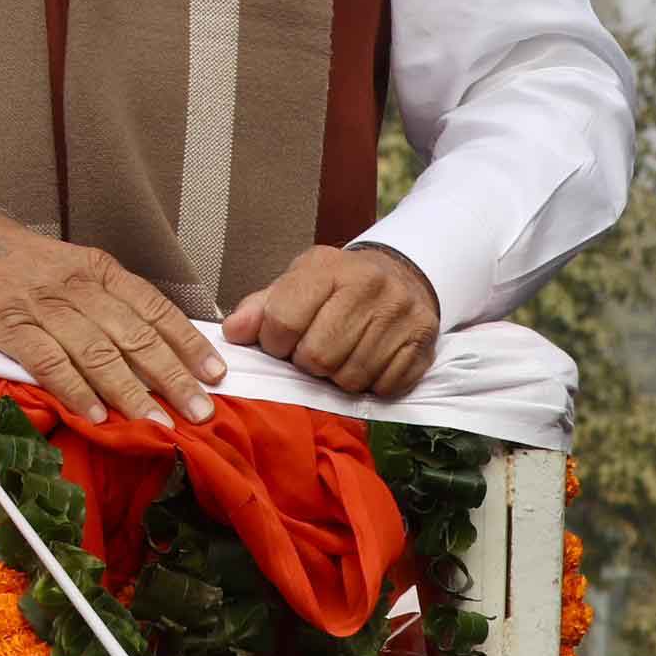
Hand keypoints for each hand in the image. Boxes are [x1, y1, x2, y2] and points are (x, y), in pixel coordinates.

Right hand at [0, 189, 220, 427]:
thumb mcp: (62, 265)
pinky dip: (75, 390)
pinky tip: (96, 415)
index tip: (215, 373)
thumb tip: (144, 343)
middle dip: (173, 376)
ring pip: (98, 352)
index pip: (154, 307)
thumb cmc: (4, 256)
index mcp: (94, 267)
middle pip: (134, 335)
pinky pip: (49, 361)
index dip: (187, 342)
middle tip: (200, 410)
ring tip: (159, 422)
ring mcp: (41, 305)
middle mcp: (75, 285)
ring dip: (132, 391)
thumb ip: (99, 298)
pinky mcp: (6, 324)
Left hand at [223, 243, 439, 396]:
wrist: (400, 276)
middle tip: (311, 353)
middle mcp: (369, 287)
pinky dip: (370, 384)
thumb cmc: (337, 284)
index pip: (284, 319)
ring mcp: (401, 315)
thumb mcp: (296, 281)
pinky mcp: (423, 343)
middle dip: (306, 363)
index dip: (273, 342)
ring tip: (338, 357)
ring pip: (351, 377)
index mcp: (329, 268)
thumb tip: (232, 333)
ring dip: (337, 378)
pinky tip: (366, 363)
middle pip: (318, 356)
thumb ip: (260, 307)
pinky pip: (385, 387)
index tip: (278, 342)